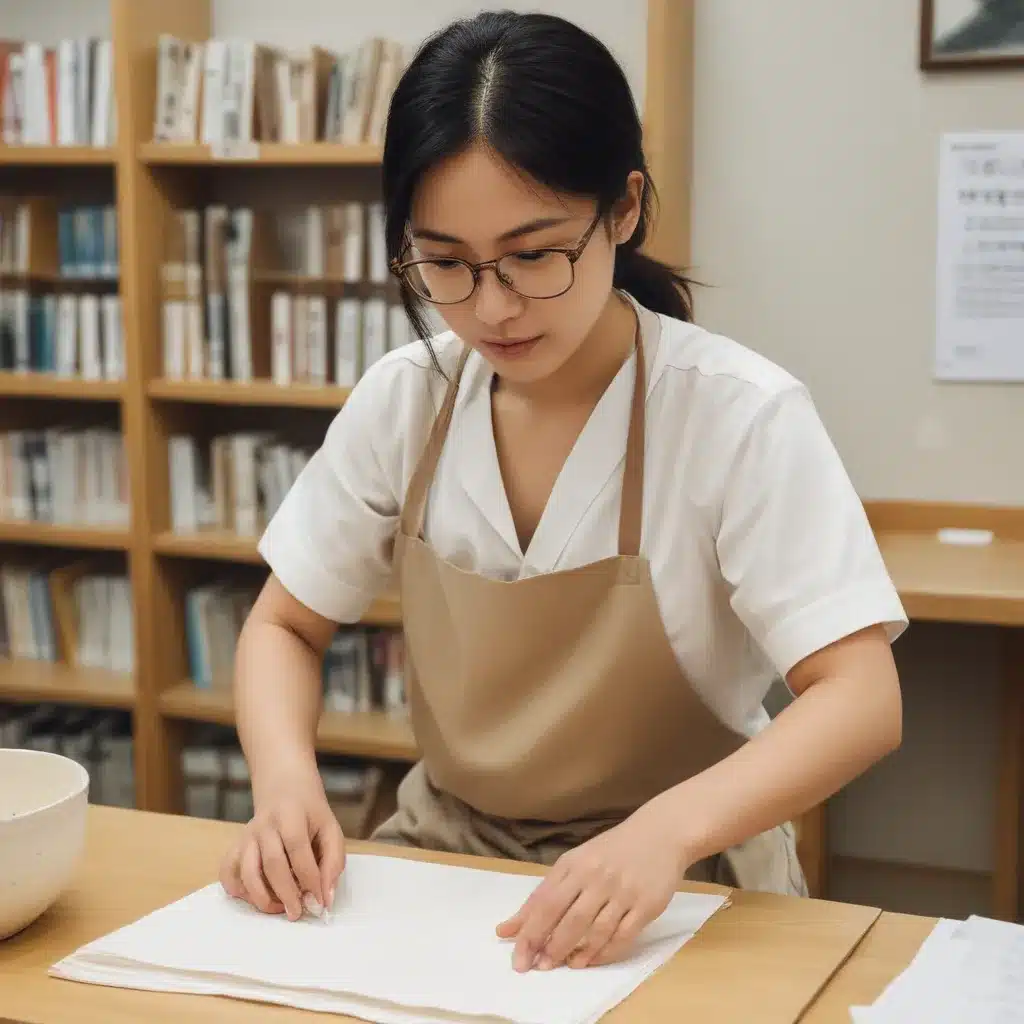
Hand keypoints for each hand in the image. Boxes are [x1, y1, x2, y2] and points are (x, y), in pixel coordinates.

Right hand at [219, 768, 344, 921]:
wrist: (284, 789)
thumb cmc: (310, 814)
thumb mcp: (330, 829)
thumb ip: (333, 862)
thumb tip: (326, 898)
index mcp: (291, 816)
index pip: (298, 849)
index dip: (309, 878)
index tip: (319, 901)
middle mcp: (264, 825)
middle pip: (272, 863)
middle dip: (286, 893)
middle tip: (297, 912)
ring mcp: (246, 836)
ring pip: (246, 872)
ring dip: (261, 897)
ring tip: (278, 909)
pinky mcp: (235, 846)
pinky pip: (227, 873)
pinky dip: (238, 890)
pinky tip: (255, 897)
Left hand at [496, 804, 687, 970]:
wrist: (660, 833)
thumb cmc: (611, 851)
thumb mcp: (575, 862)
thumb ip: (545, 894)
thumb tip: (509, 928)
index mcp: (574, 864)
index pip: (545, 901)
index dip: (529, 931)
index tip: (517, 956)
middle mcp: (596, 876)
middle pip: (567, 916)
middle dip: (549, 945)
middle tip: (536, 966)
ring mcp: (622, 891)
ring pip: (594, 929)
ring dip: (576, 952)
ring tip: (564, 966)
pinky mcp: (646, 905)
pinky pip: (622, 934)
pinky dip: (605, 951)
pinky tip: (592, 960)